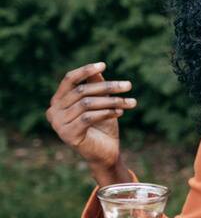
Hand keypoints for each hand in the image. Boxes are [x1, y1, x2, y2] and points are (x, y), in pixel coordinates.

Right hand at [46, 62, 135, 183]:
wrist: (105, 153)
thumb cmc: (103, 126)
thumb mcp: (101, 103)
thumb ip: (96, 86)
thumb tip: (99, 69)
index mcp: (58, 101)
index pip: (69, 80)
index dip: (85, 71)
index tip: (103, 65)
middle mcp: (53, 111)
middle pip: (81, 91)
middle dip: (108, 87)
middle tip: (128, 85)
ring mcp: (58, 124)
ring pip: (87, 103)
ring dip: (112, 101)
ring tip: (130, 102)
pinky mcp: (68, 134)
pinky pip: (88, 117)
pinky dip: (107, 112)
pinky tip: (120, 112)